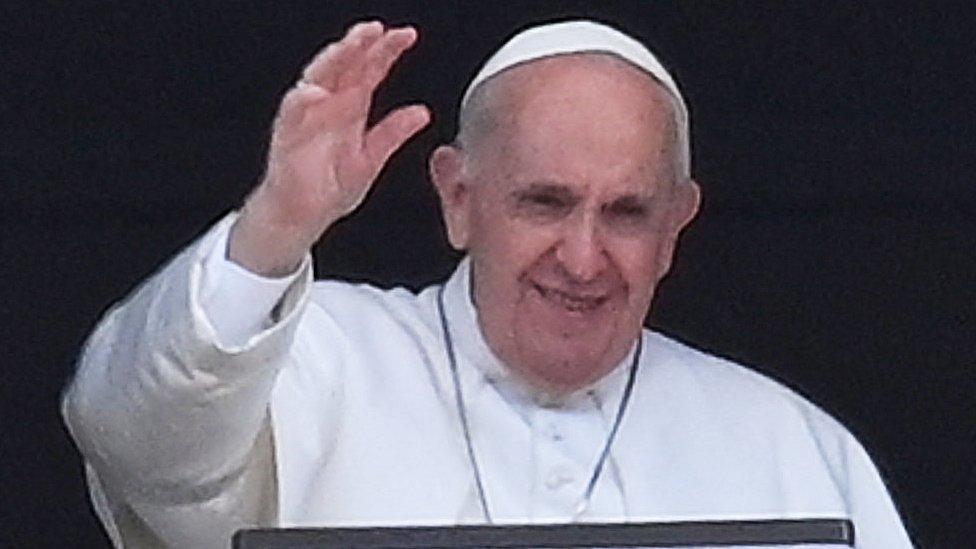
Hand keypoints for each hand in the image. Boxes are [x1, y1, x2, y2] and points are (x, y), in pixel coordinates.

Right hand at [229, 21, 430, 275]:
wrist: (302, 217)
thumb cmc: (330, 187)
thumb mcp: (371, 159)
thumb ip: (394, 133)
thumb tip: (423, 112)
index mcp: (351, 107)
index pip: (370, 70)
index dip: (386, 51)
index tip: (406, 35)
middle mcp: (329, 104)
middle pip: (344, 65)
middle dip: (359, 44)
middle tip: (376, 30)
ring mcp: (307, 116)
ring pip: (317, 77)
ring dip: (332, 60)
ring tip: (349, 46)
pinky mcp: (287, 134)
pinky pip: (292, 111)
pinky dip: (303, 99)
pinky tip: (316, 92)